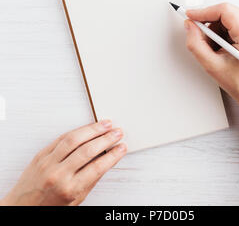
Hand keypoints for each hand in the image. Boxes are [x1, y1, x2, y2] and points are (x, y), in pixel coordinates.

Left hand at [0, 121, 125, 205]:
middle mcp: (59, 174)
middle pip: (88, 150)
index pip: (98, 167)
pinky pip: (61, 138)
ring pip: (74, 139)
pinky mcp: (41, 154)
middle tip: (117, 132)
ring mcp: (48, 162)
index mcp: (70, 189)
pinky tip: (87, 127)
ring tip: (105, 124)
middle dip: (106, 139)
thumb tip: (106, 159)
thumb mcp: (76, 199)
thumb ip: (91, 179)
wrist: (22, 207)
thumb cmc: (50, 206)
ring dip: (93, 129)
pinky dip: (77, 131)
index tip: (122, 147)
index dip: (113, 155)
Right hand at [185, 3, 238, 106]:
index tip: (190, 16)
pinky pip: (232, 21)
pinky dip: (222, 31)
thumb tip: (190, 26)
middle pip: (225, 11)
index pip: (224, 10)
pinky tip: (222, 46)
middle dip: (209, 22)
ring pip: (227, 16)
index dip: (204, 11)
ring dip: (215, 28)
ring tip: (214, 48)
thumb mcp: (211, 65)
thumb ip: (196, 43)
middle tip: (199, 35)